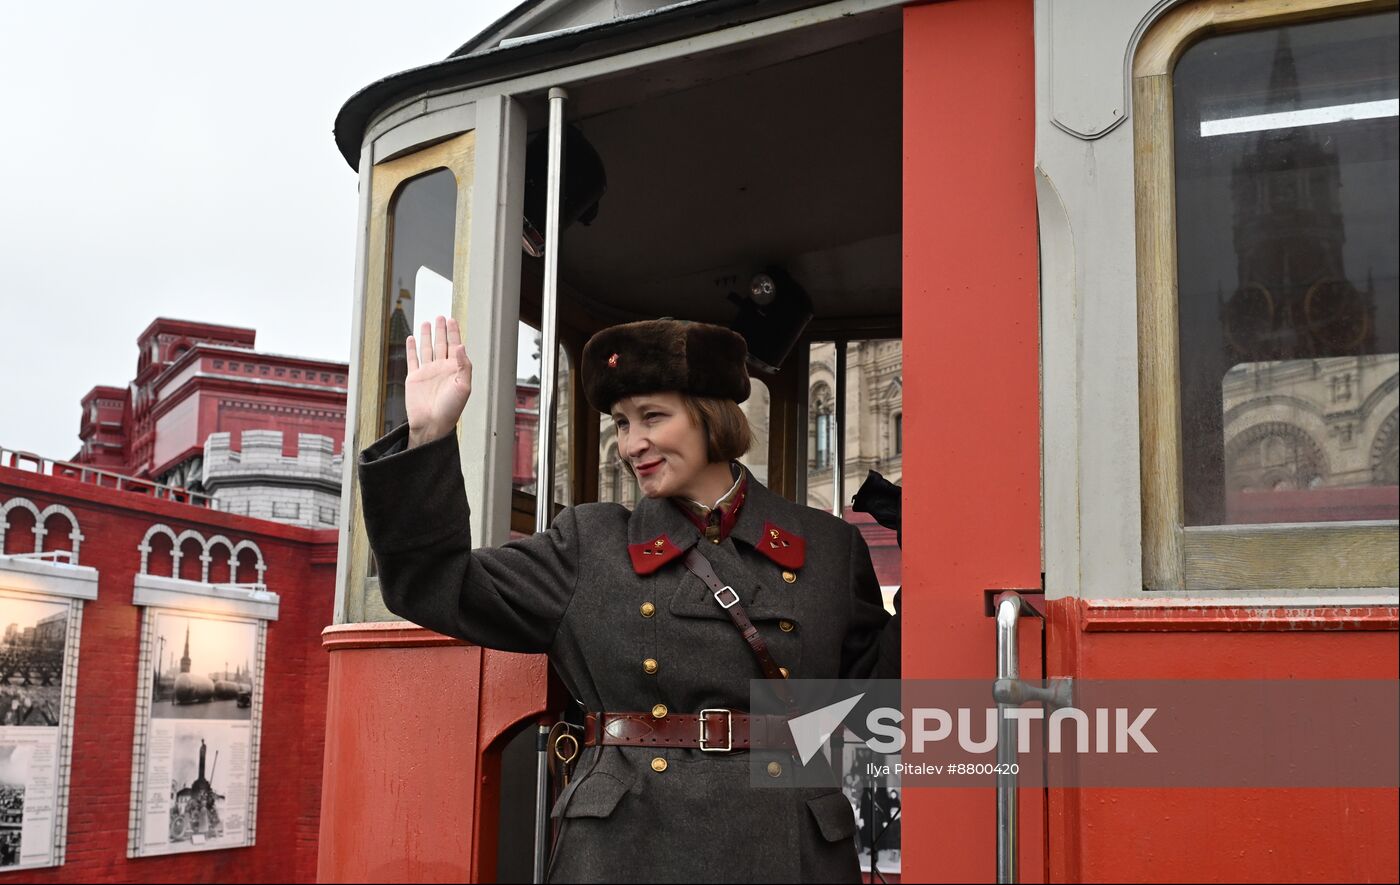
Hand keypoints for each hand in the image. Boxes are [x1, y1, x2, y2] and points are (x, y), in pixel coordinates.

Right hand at [405, 316, 472, 447]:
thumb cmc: (451, 409)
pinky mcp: (414, 378)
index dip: (454, 333)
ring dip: (426, 335)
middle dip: (441, 330)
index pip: (455, 346)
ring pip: (427, 348)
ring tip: (426, 322)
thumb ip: (464, 365)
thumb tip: (461, 345)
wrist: (432, 424)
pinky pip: (412, 359)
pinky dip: (411, 348)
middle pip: (441, 344)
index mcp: (455, 370)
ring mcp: (427, 372)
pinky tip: (411, 338)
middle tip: (440, 316)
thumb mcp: (464, 387)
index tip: (452, 320)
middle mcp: (441, 369)